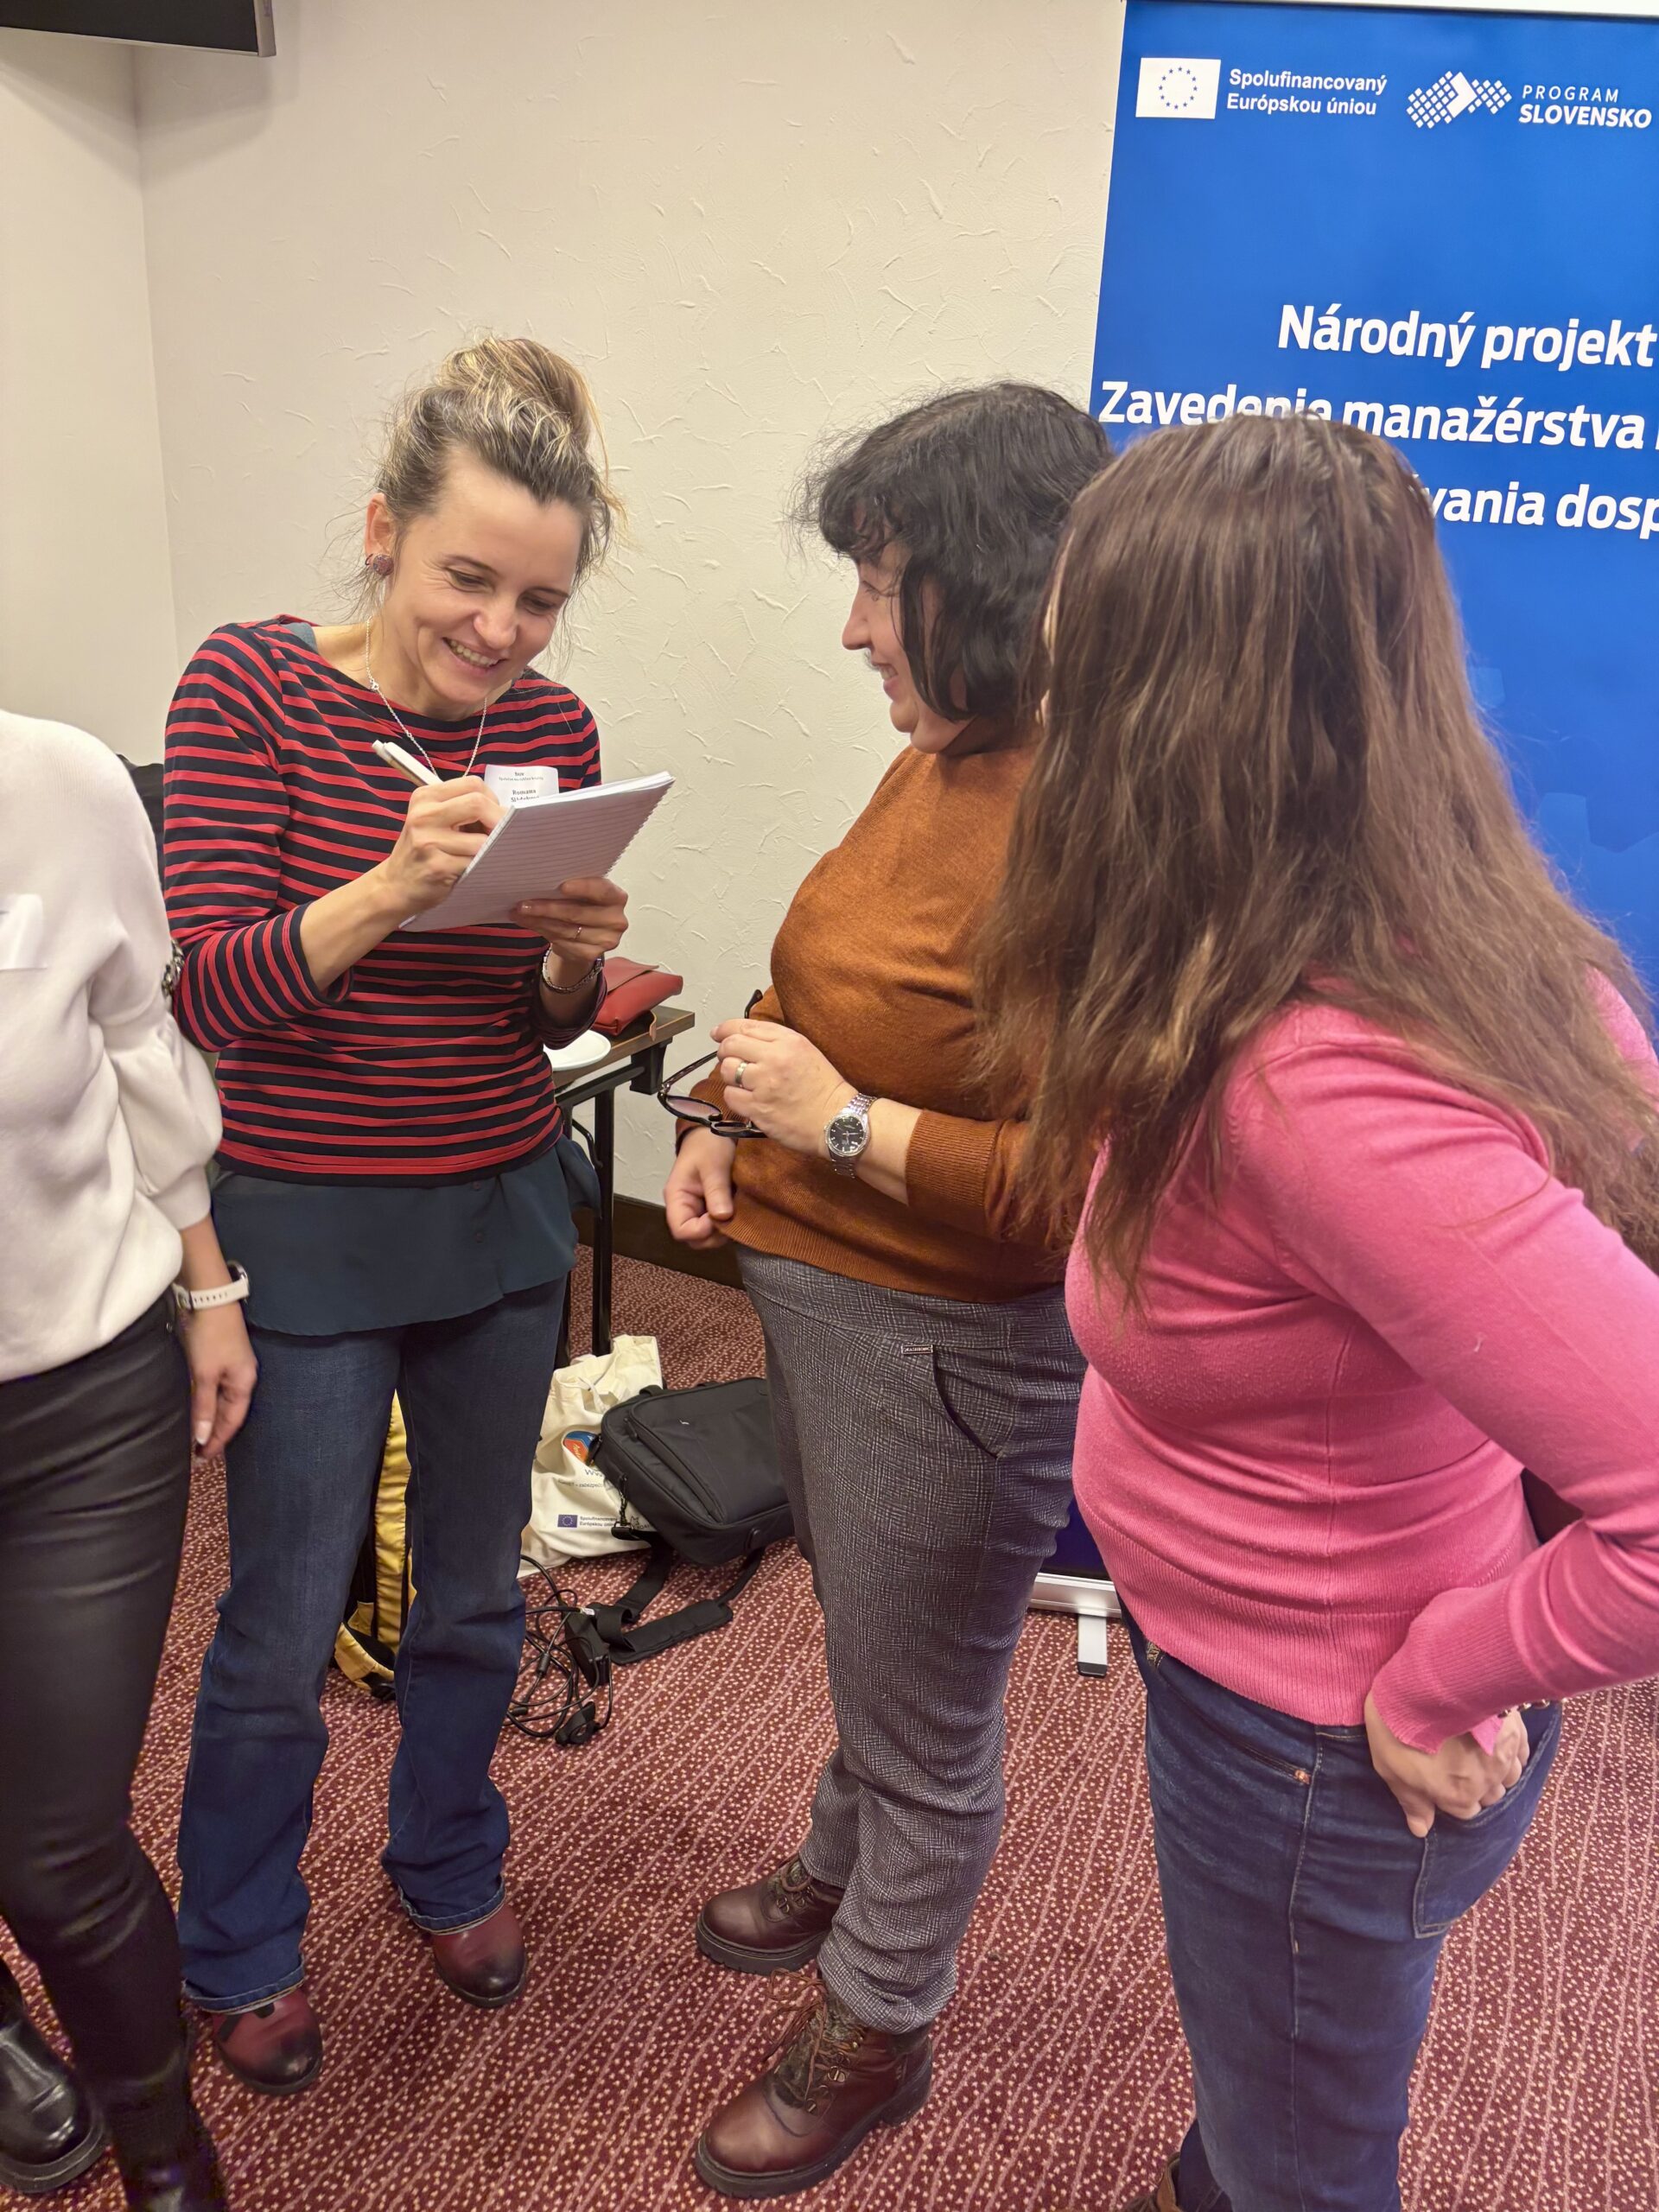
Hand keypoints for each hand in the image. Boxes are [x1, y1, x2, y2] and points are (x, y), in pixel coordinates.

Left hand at [180, 1304, 257, 1459]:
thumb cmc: (210, 1336)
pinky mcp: (222, 1359)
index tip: (201, 1459)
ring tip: (196, 1436)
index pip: (232, 1422)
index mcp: (244, 1384)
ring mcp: (233, 1368)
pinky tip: (199, 1409)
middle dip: (215, 1434)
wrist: (210, 1299)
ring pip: (223, 1403)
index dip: (218, 1442)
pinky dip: (208, 1404)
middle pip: (230, 1414)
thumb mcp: (205, 1374)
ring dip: (210, 1419)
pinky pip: (217, 1391)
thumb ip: (204, 1406)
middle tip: (197, 1453)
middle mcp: (242, 1378)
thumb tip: (203, 1437)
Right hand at [372, 777, 503, 918]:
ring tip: (484, 854)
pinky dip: (482, 866)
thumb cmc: (422, 851)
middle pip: (478, 803)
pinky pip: (475, 862)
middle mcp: (424, 814)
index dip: (492, 799)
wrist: (395, 885)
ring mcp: (429, 841)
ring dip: (491, 848)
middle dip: (499, 820)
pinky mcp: (438, 866)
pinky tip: (473, 869)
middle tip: (504, 834)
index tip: (495, 815)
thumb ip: (462, 810)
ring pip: (481, 839)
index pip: (473, 784)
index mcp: (425, 797)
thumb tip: (505, 812)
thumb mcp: (433, 820)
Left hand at [513, 876, 629, 989]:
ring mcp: (606, 940)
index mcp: (616, 897)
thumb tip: (537, 883)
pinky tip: (529, 924)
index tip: (561, 886)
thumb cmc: (583, 903)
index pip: (602, 890)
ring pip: (566, 930)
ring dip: (539, 921)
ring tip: (519, 913)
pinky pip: (562, 943)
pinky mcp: (591, 954)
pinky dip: (543, 932)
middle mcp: (616, 920)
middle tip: (523, 904)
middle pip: (578, 913)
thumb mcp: (583, 891)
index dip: (583, 888)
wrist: (587, 932)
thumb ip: (571, 887)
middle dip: (547, 908)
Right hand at [665, 1128, 738, 1248]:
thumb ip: (716, 1190)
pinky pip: (719, 1225)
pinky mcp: (712, 1208)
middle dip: (714, 1234)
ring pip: (708, 1236)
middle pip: (695, 1238)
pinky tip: (740, 1211)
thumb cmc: (709, 1143)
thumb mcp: (713, 1164)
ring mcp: (699, 1209)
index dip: (700, 1231)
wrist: (716, 1129)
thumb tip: (722, 1217)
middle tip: (733, 1218)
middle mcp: (685, 1207)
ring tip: (738, 1213)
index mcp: (677, 1197)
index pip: (681, 1230)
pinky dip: (730, 1224)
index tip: (720, 1217)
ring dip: (724, 1230)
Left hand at [711, 1017, 851, 1157]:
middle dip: (725, 1052)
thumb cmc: (823, 1087)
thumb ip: (775, 1040)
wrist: (837, 1120)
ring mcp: (764, 1085)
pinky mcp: (758, 1109)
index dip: (725, 1029)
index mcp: (788, 1041)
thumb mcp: (805, 1050)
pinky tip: (749, 1099)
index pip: (744, 1027)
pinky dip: (735, 1097)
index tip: (718, 1034)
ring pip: (727, 1071)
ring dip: (731, 1076)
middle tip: (730, 1059)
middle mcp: (774, 1059)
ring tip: (745, 1082)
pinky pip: (731, 1096)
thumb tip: (741, 1034)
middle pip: (730, 1046)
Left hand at [1364, 1693, 1530, 1837]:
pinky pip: (1521, 1754)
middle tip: (1458, 1760)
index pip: (1466, 1811)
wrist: (1425, 1680)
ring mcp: (1503, 1757)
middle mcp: (1486, 1784)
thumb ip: (1412, 1803)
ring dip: (1496, 1770)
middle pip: (1489, 1795)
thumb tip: (1421, 1829)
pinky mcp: (1514, 1731)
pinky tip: (1498, 1742)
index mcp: (1457, 1797)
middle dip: (1476, 1784)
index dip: (1453, 1794)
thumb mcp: (1392, 1768)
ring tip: (1478, 1751)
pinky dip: (1511, 1753)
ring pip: (1508, 1777)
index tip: (1443, 1776)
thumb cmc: (1401, 1727)